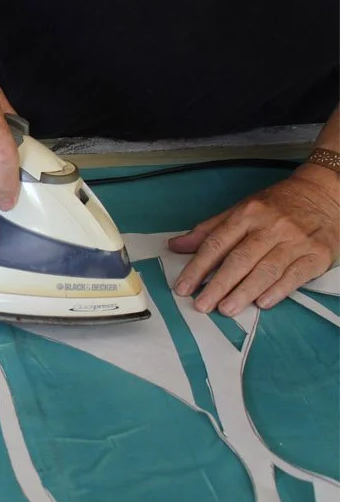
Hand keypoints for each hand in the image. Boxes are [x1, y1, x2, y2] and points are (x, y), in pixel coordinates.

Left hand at [168, 165, 339, 315]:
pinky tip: (262, 303)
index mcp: (248, 213)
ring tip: (226, 309)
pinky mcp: (317, 254)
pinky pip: (295, 275)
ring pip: (266, 270)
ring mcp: (295, 240)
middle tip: (202, 305)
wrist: (325, 192)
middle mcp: (271, 226)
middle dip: (218, 285)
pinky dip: (278, 290)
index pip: (217, 243)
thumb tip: (176, 245)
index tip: (183, 287)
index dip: (197, 267)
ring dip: (244, 292)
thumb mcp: (243, 208)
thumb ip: (210, 229)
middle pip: (240, 259)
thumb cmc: (279, 204)